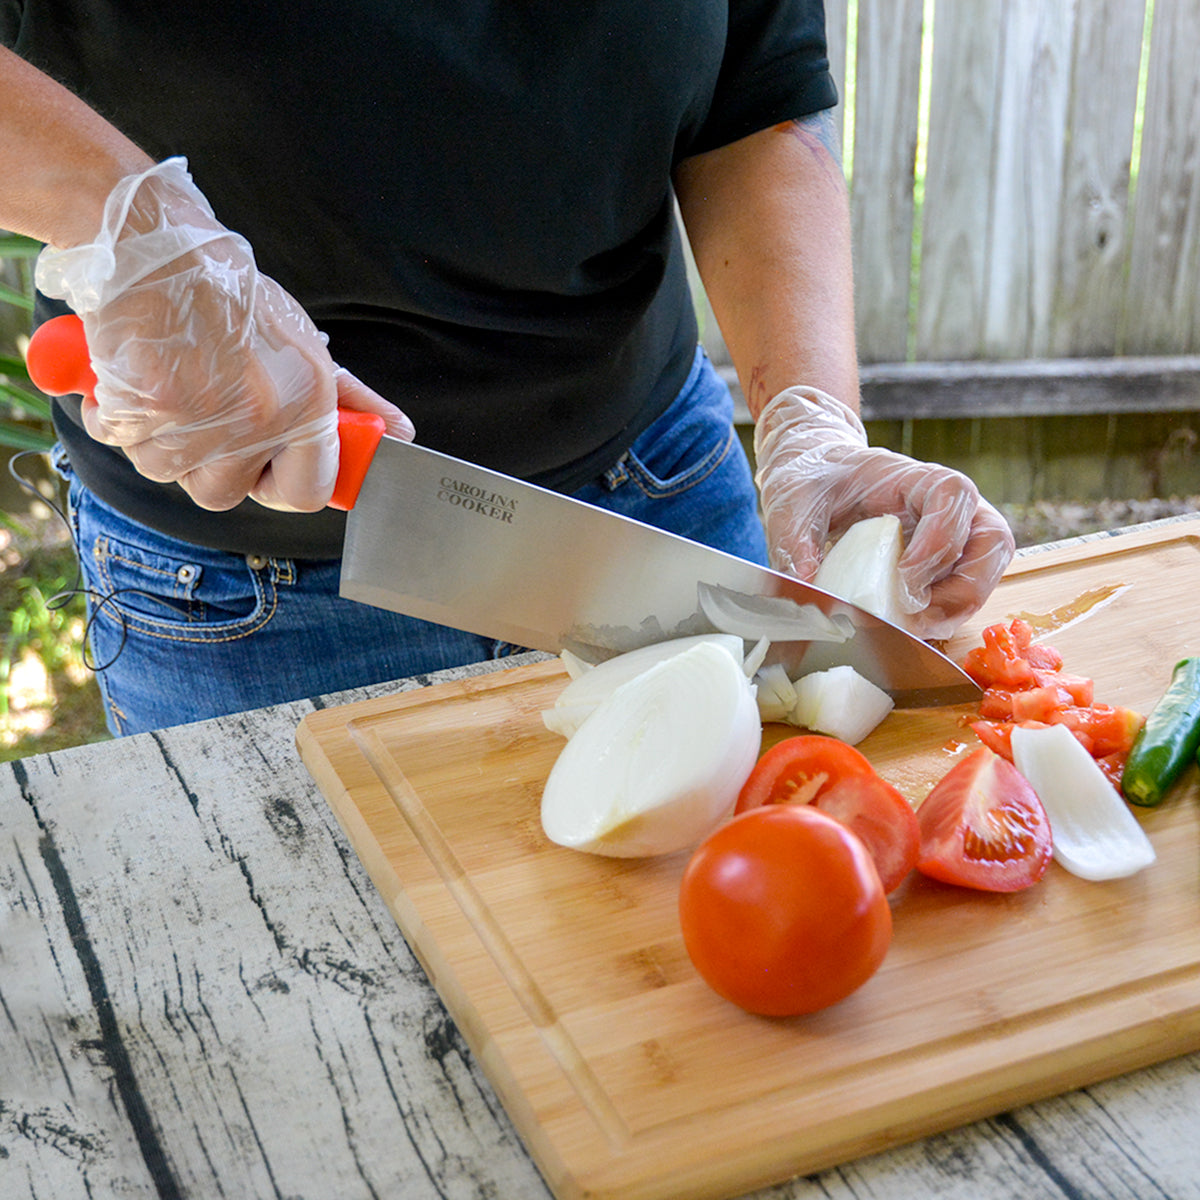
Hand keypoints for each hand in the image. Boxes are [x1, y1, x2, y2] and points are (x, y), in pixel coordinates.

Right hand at [35, 157, 413, 511]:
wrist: (160, 250)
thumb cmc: (236, 299)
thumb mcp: (309, 348)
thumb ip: (352, 400)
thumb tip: (398, 432)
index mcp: (304, 405)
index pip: (305, 494)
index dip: (283, 486)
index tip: (270, 470)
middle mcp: (255, 419)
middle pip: (225, 492)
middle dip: (214, 465)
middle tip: (212, 417)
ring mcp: (194, 418)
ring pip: (172, 472)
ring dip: (168, 443)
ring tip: (177, 389)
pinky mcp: (139, 408)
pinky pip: (128, 444)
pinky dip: (126, 421)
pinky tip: (142, 382)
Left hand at [754, 386, 1014, 639]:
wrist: (819, 476)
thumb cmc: (813, 482)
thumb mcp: (793, 505)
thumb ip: (796, 542)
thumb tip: (803, 590)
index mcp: (915, 477)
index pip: (953, 497)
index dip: (939, 542)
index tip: (905, 581)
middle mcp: (949, 505)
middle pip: (991, 541)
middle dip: (962, 589)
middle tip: (917, 618)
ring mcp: (955, 534)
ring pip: (986, 572)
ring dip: (957, 608)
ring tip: (914, 630)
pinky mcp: (947, 563)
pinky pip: (965, 591)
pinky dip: (946, 615)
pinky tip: (911, 628)